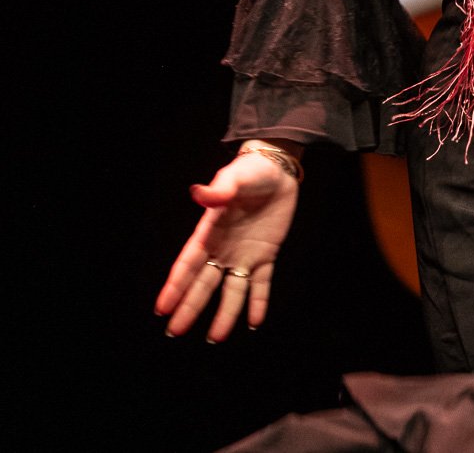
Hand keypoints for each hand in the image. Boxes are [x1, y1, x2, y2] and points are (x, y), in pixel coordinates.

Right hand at [155, 150, 299, 340]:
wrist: (276, 169)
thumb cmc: (248, 172)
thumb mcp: (233, 178)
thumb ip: (218, 191)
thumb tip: (198, 193)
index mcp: (209, 232)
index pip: (188, 264)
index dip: (175, 286)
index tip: (161, 308)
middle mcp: (223, 249)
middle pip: (203, 284)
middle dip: (189, 308)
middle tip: (174, 333)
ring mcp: (245, 254)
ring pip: (231, 290)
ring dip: (224, 314)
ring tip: (215, 339)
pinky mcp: (267, 254)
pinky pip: (262, 283)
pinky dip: (259, 302)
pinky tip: (255, 322)